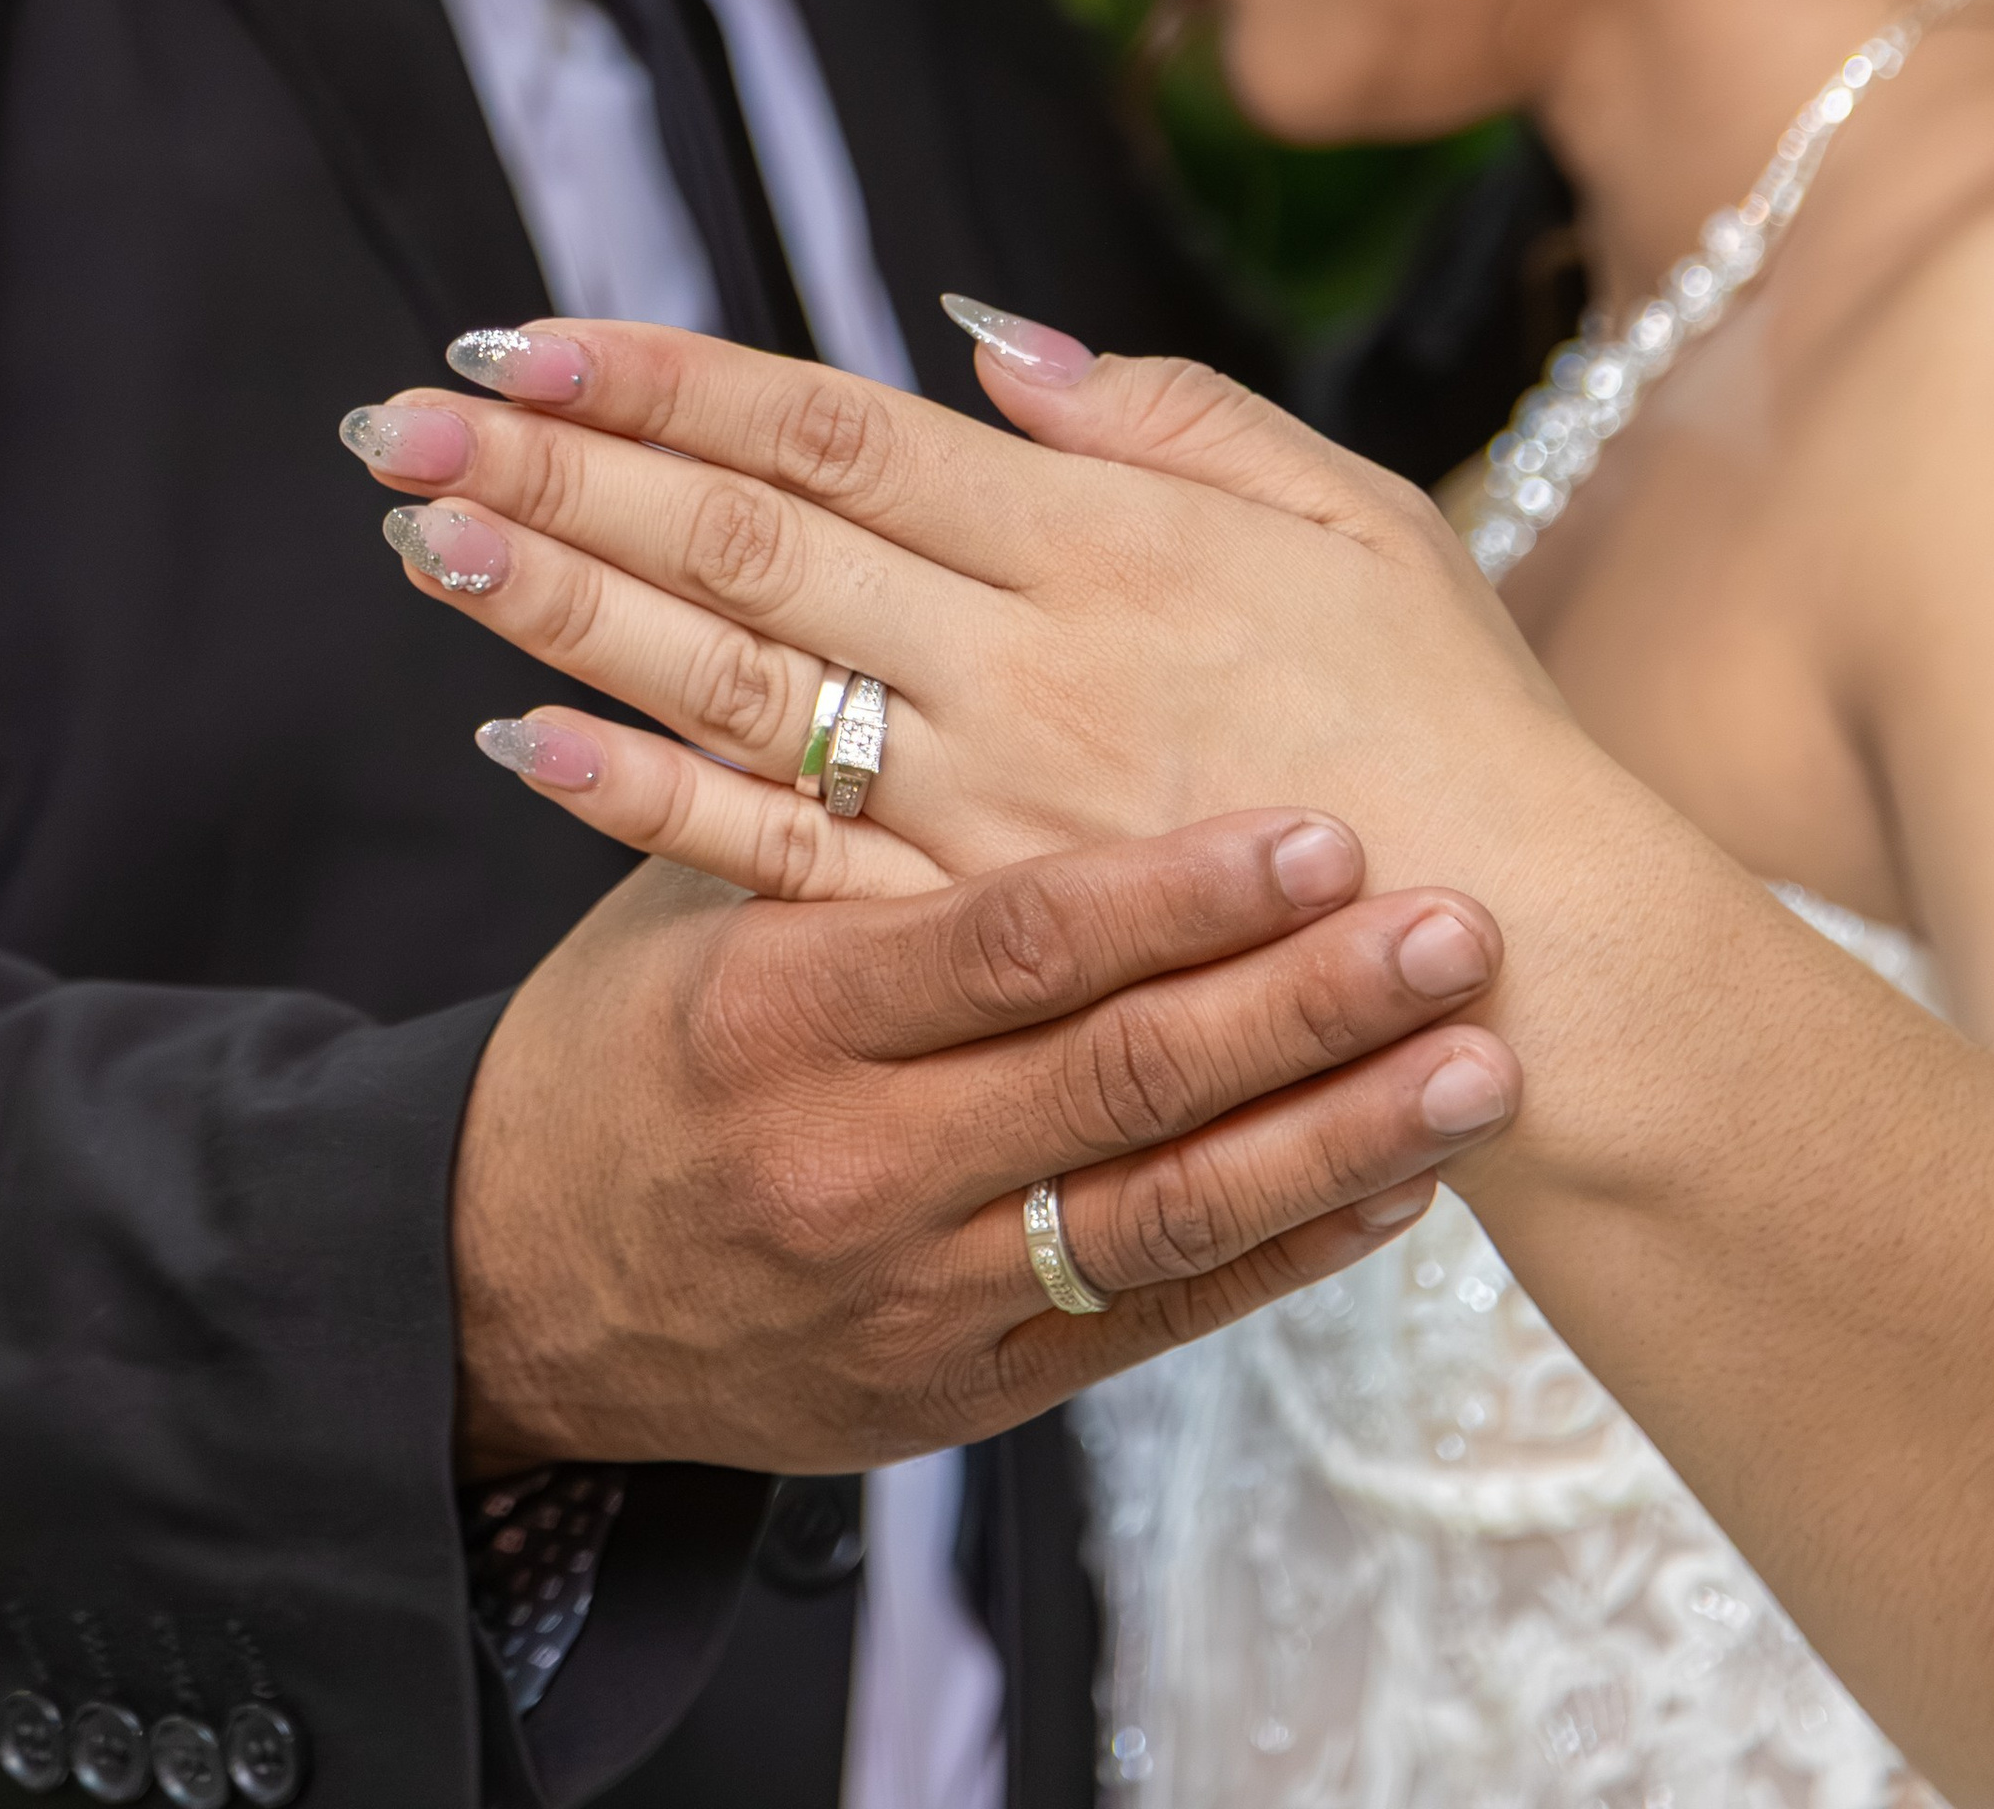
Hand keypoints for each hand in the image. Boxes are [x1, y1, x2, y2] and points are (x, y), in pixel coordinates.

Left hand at [351, 321, 1576, 915]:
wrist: (1538, 959)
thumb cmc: (1458, 713)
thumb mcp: (1349, 508)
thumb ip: (1162, 412)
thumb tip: (970, 333)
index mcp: (1101, 537)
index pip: (835, 434)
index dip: (670, 379)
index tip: (524, 333)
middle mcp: (1023, 659)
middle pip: (746, 544)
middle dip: (565, 469)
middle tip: (398, 417)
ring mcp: (993, 811)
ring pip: (736, 692)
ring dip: (567, 611)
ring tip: (423, 542)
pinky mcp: (991, 941)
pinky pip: (788, 869)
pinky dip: (648, 807)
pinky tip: (527, 747)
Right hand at [451, 812, 1517, 1470]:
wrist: (514, 1291)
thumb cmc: (632, 1035)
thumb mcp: (690, 889)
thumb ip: (837, 772)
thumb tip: (943, 605)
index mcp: (785, 1010)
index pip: (1012, 945)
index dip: (1174, 890)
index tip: (1317, 823)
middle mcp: (857, 1165)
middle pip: (1117, 1082)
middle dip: (1304, 1003)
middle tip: (1454, 925)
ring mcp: (918, 1295)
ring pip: (1162, 1216)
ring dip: (1338, 1136)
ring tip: (1478, 1062)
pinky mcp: (967, 1388)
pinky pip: (1152, 1319)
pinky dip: (1285, 1249)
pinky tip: (1399, 1184)